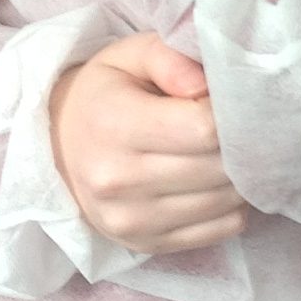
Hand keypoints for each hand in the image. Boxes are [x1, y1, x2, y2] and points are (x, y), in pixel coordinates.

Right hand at [49, 32, 246, 253]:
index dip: (231, 112)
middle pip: (218, 168)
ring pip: (225, 201)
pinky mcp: (146, 245)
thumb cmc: (105, 94)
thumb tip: (206, 85)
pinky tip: (217, 181)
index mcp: (115, 125)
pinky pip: (221, 230)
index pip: (204, 128)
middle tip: (241, 125)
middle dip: (242, 144)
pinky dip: (232, 206)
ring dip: (241, 176)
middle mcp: (118, 180)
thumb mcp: (130, 55)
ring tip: (228, 151)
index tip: (228, 100)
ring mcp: (131, 220)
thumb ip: (170, 57)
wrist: (58, 147)